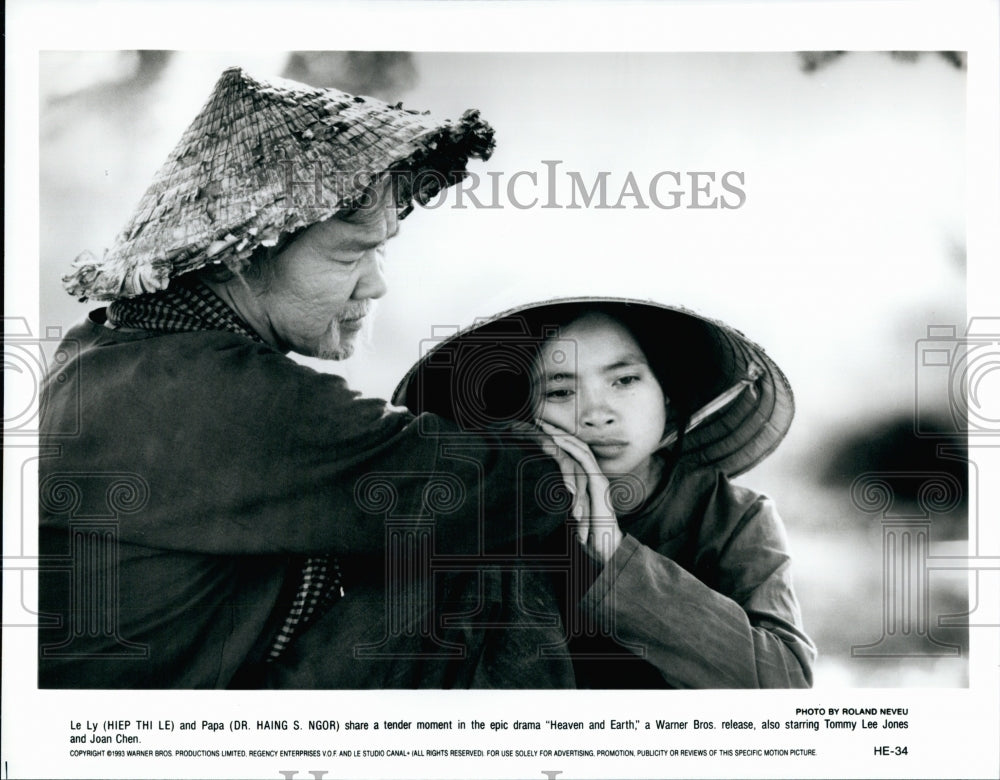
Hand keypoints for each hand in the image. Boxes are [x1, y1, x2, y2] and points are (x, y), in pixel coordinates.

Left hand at [535, 420, 623, 564]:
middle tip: (538, 419)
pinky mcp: (599, 485)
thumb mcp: (567, 514)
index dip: (555, 440)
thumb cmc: (585, 536)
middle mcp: (593, 476)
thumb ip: (557, 503)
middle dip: (556, 431)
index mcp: (585, 481)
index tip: (537, 431)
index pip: (569, 454)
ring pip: (580, 449)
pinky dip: (571, 448)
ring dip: (562, 435)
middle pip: (574, 446)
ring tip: (545, 425)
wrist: (605, 549)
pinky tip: (558, 440)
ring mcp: (597, 479)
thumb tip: (535, 501)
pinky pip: (585, 460)